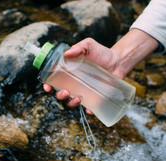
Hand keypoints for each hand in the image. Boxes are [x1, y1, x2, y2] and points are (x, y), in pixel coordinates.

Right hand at [43, 29, 158, 110]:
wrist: (118, 61)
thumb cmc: (101, 53)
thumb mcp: (89, 45)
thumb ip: (78, 47)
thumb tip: (67, 54)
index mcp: (69, 72)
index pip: (54, 80)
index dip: (48, 85)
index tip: (47, 87)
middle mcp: (74, 84)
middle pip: (61, 94)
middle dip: (59, 96)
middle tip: (65, 92)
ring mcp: (84, 91)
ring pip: (72, 102)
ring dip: (71, 103)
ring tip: (77, 98)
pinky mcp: (95, 97)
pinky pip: (89, 107)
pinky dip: (88, 110)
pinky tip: (89, 109)